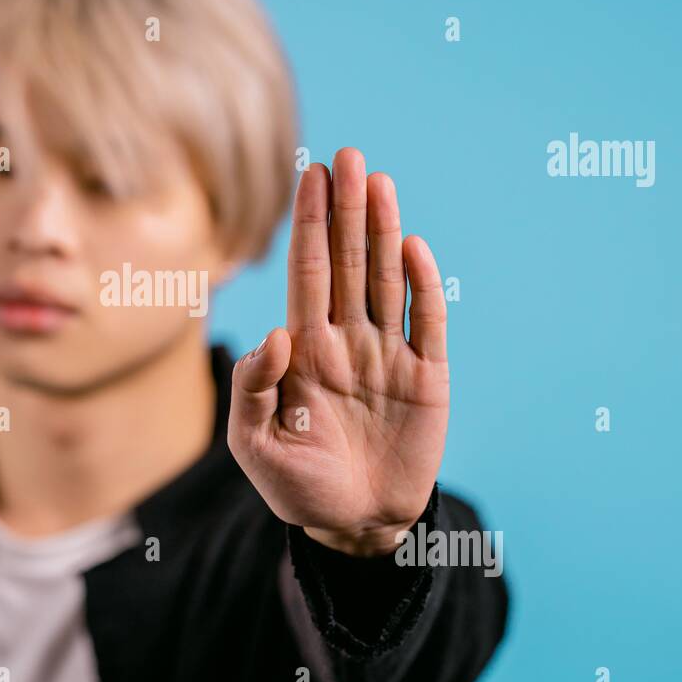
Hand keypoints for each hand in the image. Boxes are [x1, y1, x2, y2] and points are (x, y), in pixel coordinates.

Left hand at [227, 148, 449, 556]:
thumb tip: (275, 333)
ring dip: (382, 231)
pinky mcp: (427, 379)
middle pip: (347, 263)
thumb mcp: (255, 446)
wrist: (354, 525)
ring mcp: (387, 355)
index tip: (310, 176)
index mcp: (304, 350)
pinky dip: (422, 286)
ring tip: (377, 181)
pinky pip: (426, 323)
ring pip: (385, 281)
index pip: (306, 274)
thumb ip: (254, 390)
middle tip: (346, 155)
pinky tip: (411, 246)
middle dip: (345, 210)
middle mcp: (346, 341)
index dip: (309, 226)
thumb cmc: (296, 486)